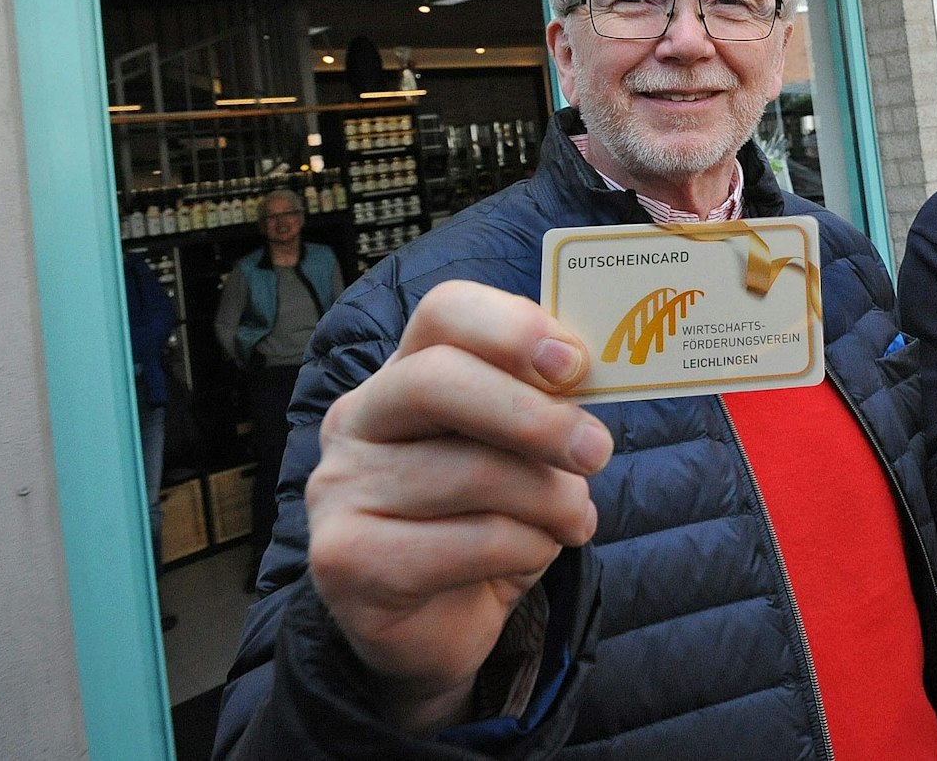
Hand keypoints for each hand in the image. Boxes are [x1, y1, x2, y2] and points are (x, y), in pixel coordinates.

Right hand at [304, 281, 613, 731]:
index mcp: (403, 373)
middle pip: (437, 380)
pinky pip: (469, 542)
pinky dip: (527, 549)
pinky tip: (531, 555)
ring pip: (471, 472)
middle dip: (533, 416)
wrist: (437, 625)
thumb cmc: (489, 521)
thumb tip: (588, 371)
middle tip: (596, 451)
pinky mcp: (346, 557)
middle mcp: (357, 420)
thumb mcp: (524, 454)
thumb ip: (544, 406)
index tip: (575, 363)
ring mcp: (339, 488)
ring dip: (549, 500)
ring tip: (572, 520)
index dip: (512, 328)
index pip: (443, 312)